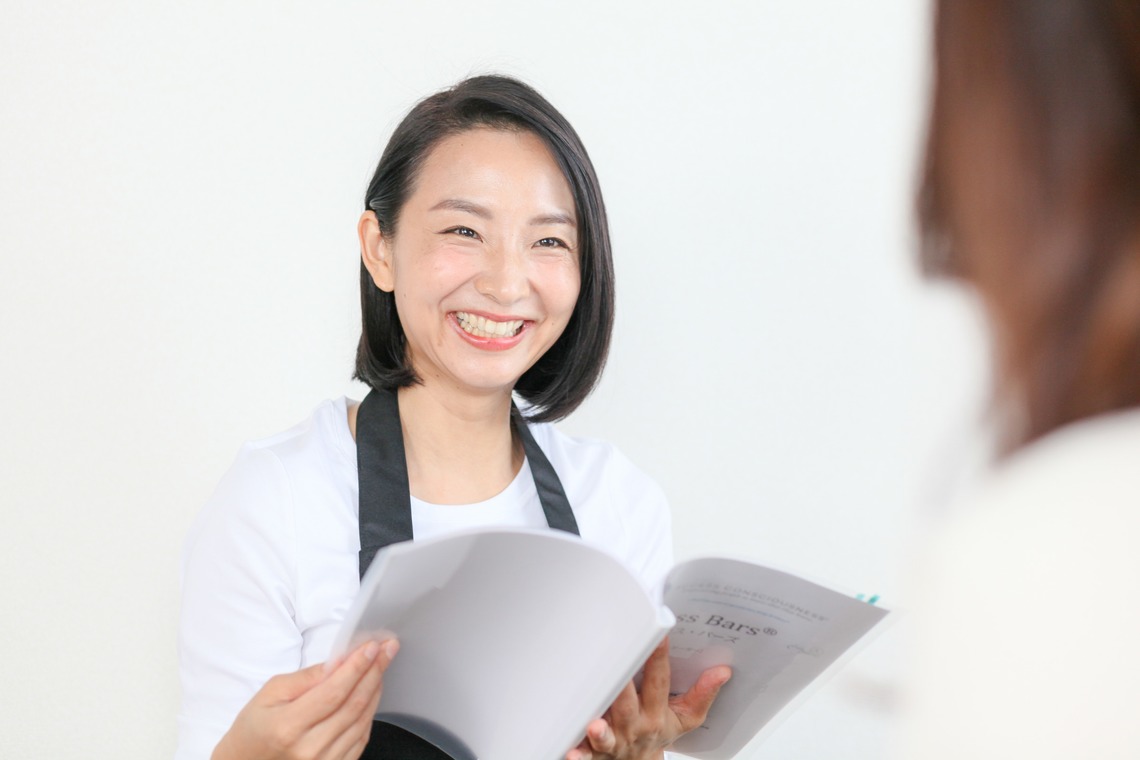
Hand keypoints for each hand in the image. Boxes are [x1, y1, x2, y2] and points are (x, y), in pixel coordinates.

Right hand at [212, 638, 398, 759]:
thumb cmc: (255, 728)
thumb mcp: (271, 693)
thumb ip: (307, 677)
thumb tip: (339, 661)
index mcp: (288, 727)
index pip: (333, 692)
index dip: (357, 667)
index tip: (372, 648)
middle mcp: (309, 749)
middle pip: (354, 705)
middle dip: (374, 672)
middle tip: (387, 650)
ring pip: (362, 720)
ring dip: (375, 690)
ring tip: (379, 667)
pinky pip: (361, 738)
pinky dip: (370, 712)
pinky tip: (371, 693)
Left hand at [566, 638, 730, 759]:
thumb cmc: (657, 735)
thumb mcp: (685, 719)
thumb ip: (703, 694)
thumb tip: (723, 670)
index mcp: (656, 713)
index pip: (659, 682)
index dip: (658, 658)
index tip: (657, 636)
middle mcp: (634, 726)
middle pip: (628, 704)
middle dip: (623, 687)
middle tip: (617, 666)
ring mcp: (613, 740)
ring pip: (607, 735)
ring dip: (601, 730)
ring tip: (595, 724)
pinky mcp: (593, 753)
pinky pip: (585, 756)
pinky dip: (578, 753)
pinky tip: (569, 752)